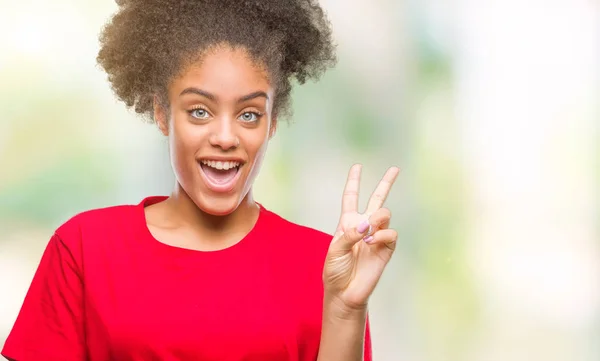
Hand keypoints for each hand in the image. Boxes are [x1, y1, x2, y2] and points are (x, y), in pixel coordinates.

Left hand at [323, 164, 399, 311]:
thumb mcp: (335, 250)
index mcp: (347, 223)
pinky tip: (372, 243)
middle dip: (386, 184)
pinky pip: (391, 233)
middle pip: (376, 200)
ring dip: (377, 220)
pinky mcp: (386, 249)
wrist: (345, 292)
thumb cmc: (335, 271)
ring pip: (385, 214)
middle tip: (395, 169)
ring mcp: (376, 237)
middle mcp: (364, 226)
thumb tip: (368, 225)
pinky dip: (382, 235)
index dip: (353, 182)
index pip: (350, 198)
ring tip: (368, 233)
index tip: (357, 166)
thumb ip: (350, 234)